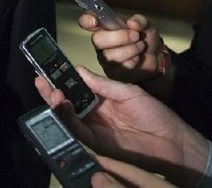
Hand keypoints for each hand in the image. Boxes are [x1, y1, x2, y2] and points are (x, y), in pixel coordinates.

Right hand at [35, 66, 208, 186]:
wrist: (172, 140)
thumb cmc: (154, 113)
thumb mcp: (127, 91)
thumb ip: (102, 84)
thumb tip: (78, 70)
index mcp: (101, 99)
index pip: (76, 88)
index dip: (62, 79)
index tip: (48, 69)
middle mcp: (94, 114)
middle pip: (67, 103)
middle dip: (51, 92)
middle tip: (40, 80)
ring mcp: (94, 129)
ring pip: (68, 117)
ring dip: (56, 104)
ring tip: (51, 91)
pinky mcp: (96, 143)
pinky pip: (77, 131)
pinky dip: (67, 119)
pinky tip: (63, 105)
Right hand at [80, 13, 164, 83]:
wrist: (156, 57)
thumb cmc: (145, 38)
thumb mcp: (146, 25)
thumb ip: (140, 21)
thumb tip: (132, 23)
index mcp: (104, 26)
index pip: (86, 21)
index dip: (86, 21)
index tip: (94, 21)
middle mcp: (101, 41)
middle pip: (97, 40)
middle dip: (118, 37)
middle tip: (135, 36)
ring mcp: (105, 57)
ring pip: (108, 55)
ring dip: (129, 50)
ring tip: (140, 46)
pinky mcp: (112, 71)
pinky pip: (118, 67)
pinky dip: (132, 61)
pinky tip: (137, 58)